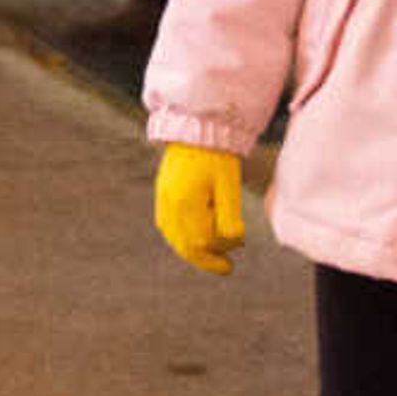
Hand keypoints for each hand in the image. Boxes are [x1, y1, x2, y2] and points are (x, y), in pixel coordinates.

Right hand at [154, 144, 244, 274]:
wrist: (198, 128)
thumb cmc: (218, 156)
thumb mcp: (229, 185)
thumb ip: (230, 214)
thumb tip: (234, 240)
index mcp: (185, 202)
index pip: (199, 242)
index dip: (217, 254)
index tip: (233, 257)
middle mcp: (169, 204)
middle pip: (184, 245)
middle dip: (205, 259)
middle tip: (225, 267)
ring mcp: (162, 198)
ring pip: (174, 238)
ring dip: (193, 250)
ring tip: (211, 255)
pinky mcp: (162, 193)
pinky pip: (167, 226)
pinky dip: (181, 237)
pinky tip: (194, 238)